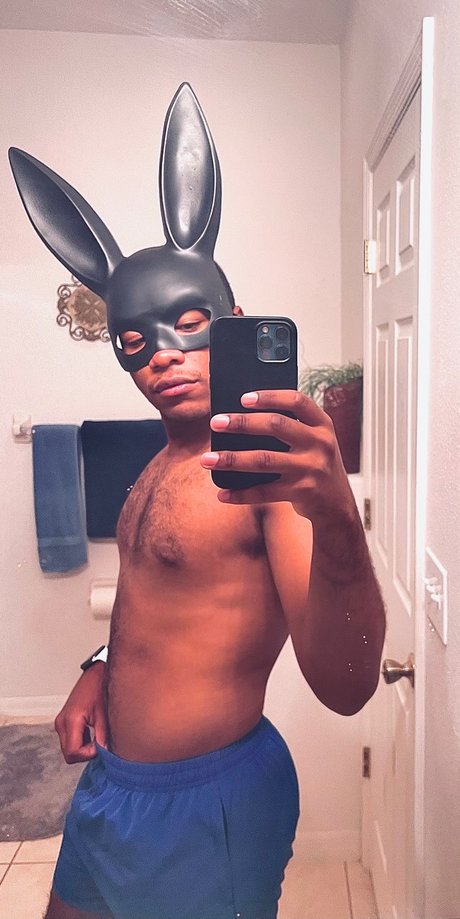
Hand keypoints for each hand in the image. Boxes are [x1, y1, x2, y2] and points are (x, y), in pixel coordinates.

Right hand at [54, 662, 107, 763]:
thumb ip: (102, 736)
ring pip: (68, 748)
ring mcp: (61, 722)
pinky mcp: (63, 721)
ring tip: (97, 735)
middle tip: (100, 744)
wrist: (95, 674)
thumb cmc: (100, 688)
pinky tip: (92, 732)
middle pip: (68, 754)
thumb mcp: (104, 714)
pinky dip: (80, 741)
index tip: (100, 749)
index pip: (72, 753)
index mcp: (71, 720)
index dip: (87, 755)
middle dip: (85, 753)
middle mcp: (61, 722)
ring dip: (82, 748)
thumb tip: (104, 753)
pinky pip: (69, 740)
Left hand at [201, 390, 356, 521]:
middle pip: (276, 426)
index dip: (270, 397)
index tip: (243, 397)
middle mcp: (320, 443)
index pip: (297, 401)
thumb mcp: (313, 442)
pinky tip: (222, 493)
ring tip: (208, 459)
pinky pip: (265, 492)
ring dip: (232, 459)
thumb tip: (240, 418)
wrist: (338, 507)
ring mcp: (312, 468)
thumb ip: (290, 428)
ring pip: (264, 460)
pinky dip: (241, 493)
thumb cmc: (315, 466)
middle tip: (216, 423)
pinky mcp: (303, 492)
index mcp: (322, 424)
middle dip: (242, 423)